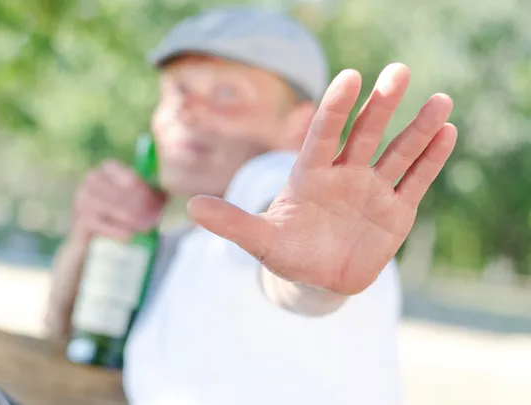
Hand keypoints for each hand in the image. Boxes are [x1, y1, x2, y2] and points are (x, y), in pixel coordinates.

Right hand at [72, 160, 166, 240]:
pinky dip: (115, 229)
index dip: (134, 181)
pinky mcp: (79, 221)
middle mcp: (90, 181)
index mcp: (104, 171)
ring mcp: (82, 200)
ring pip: (107, 206)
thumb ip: (153, 192)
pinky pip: (98, 223)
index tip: (151, 196)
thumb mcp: (136, 200)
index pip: (118, 170)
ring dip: (128, 216)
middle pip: (114, 189)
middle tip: (153, 215)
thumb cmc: (120, 213)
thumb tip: (172, 188)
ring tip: (145, 226)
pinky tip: (130, 235)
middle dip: (135, 203)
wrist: (92, 239)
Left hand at [187, 63, 456, 294]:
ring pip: (398, 153)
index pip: (323, 135)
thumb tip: (191, 206)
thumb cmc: (287, 252)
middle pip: (364, 134)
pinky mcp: (396, 210)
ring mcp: (373, 189)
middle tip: (398, 72)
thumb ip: (232, 223)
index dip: (335, 109)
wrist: (318, 277)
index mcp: (311, 175)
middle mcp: (344, 174)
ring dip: (418, 128)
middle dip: (381, 105)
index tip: (348, 78)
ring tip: (441, 101)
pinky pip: (416, 180)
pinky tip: (448, 133)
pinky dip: (431, 159)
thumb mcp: (259, 240)